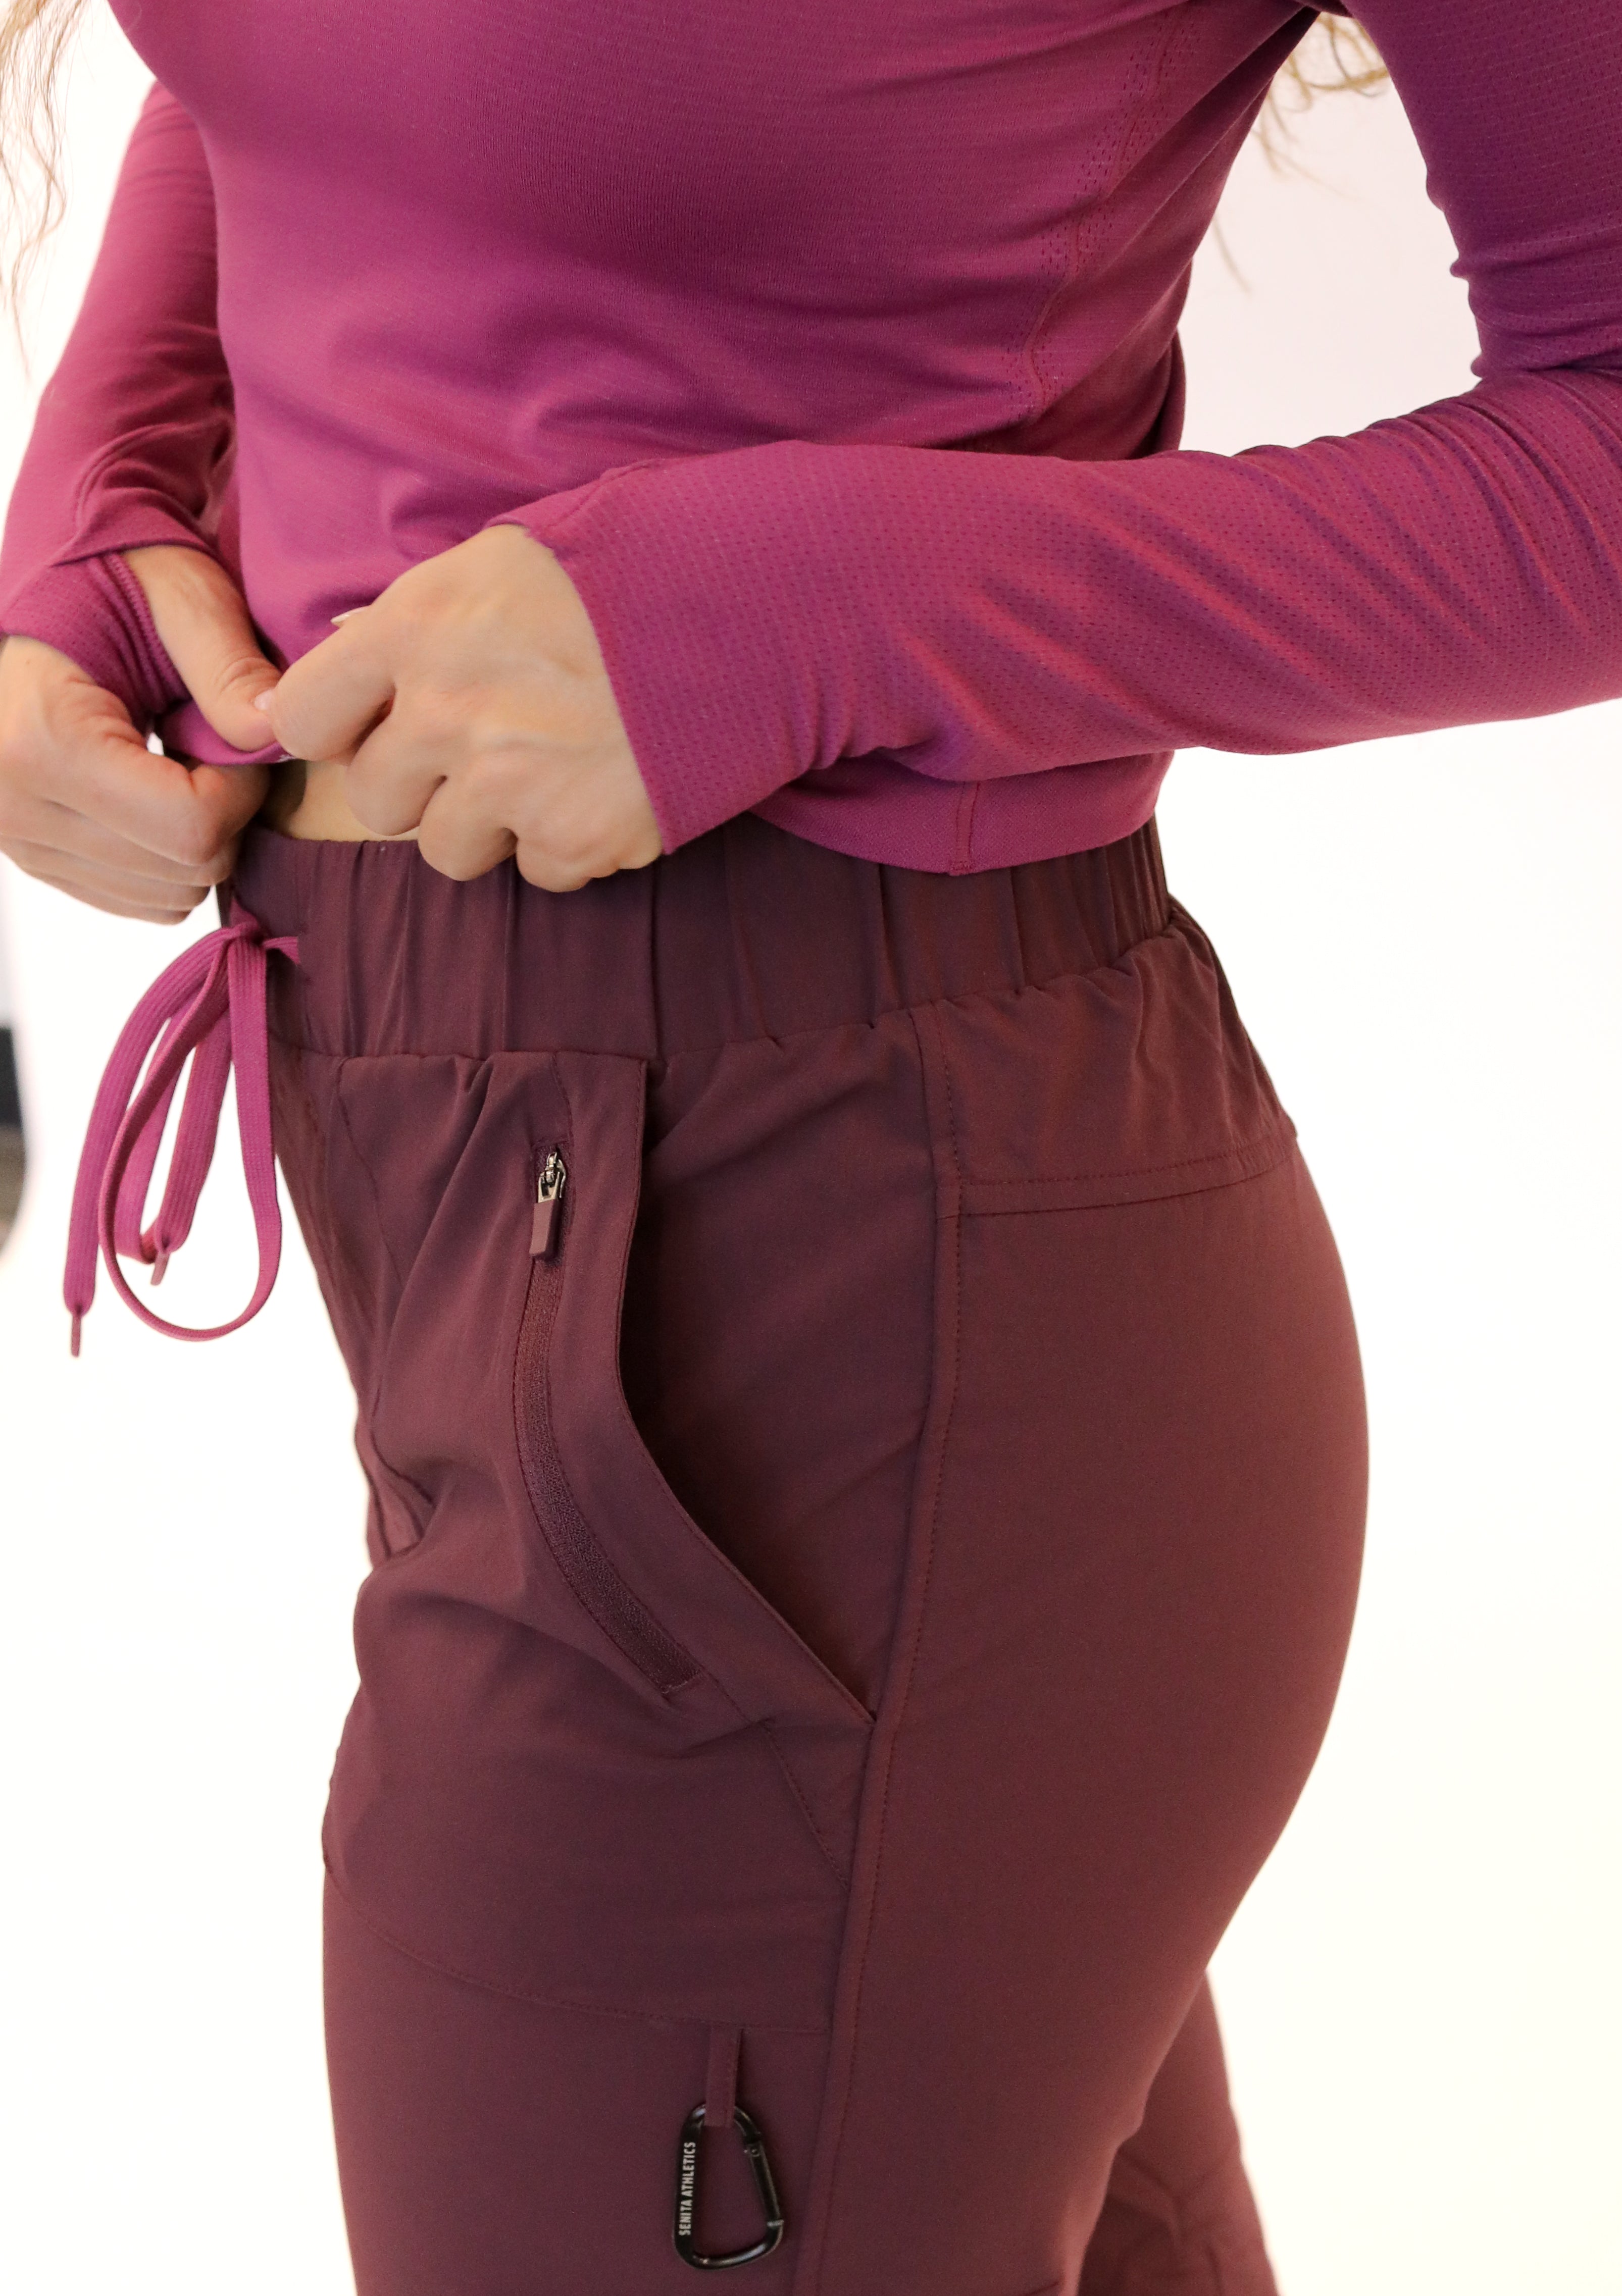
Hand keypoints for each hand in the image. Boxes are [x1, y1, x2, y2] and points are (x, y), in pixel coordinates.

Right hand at [0, 545, 278, 921]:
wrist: (52, 583)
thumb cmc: (115, 572)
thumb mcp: (181, 595)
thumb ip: (231, 665)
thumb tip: (279, 732)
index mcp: (42, 740)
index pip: (190, 827)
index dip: (243, 790)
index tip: (234, 734)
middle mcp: (13, 804)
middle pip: (182, 870)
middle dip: (225, 814)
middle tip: (211, 741)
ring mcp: (17, 838)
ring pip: (167, 895)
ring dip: (198, 838)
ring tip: (178, 759)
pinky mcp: (33, 855)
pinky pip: (138, 899)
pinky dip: (168, 856)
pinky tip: (155, 786)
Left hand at [254, 524, 661, 891]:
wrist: (757, 608)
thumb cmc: (631, 568)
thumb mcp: (504, 561)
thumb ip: (422, 614)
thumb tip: (351, 645)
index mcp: (416, 628)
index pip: (301, 718)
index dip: (336, 731)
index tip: (372, 729)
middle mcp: (446, 712)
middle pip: (375, 800)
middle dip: (421, 785)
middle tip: (486, 752)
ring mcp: (508, 784)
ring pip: (449, 851)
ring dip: (493, 825)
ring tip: (555, 771)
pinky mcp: (575, 838)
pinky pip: (540, 873)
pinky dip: (572, 845)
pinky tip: (610, 788)